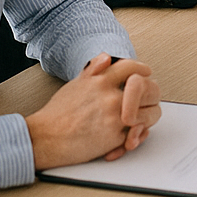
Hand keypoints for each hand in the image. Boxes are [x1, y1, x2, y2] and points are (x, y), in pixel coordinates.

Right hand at [25, 53, 161, 169]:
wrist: (44, 139)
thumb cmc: (57, 114)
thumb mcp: (74, 85)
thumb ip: (93, 71)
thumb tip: (107, 57)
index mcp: (101, 81)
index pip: (132, 67)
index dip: (142, 70)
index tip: (145, 74)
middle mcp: (110, 96)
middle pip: (149, 88)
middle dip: (152, 93)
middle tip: (149, 99)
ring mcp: (115, 116)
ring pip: (150, 113)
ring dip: (147, 117)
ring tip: (141, 120)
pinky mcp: (115, 137)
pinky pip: (138, 133)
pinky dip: (136, 135)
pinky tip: (130, 135)